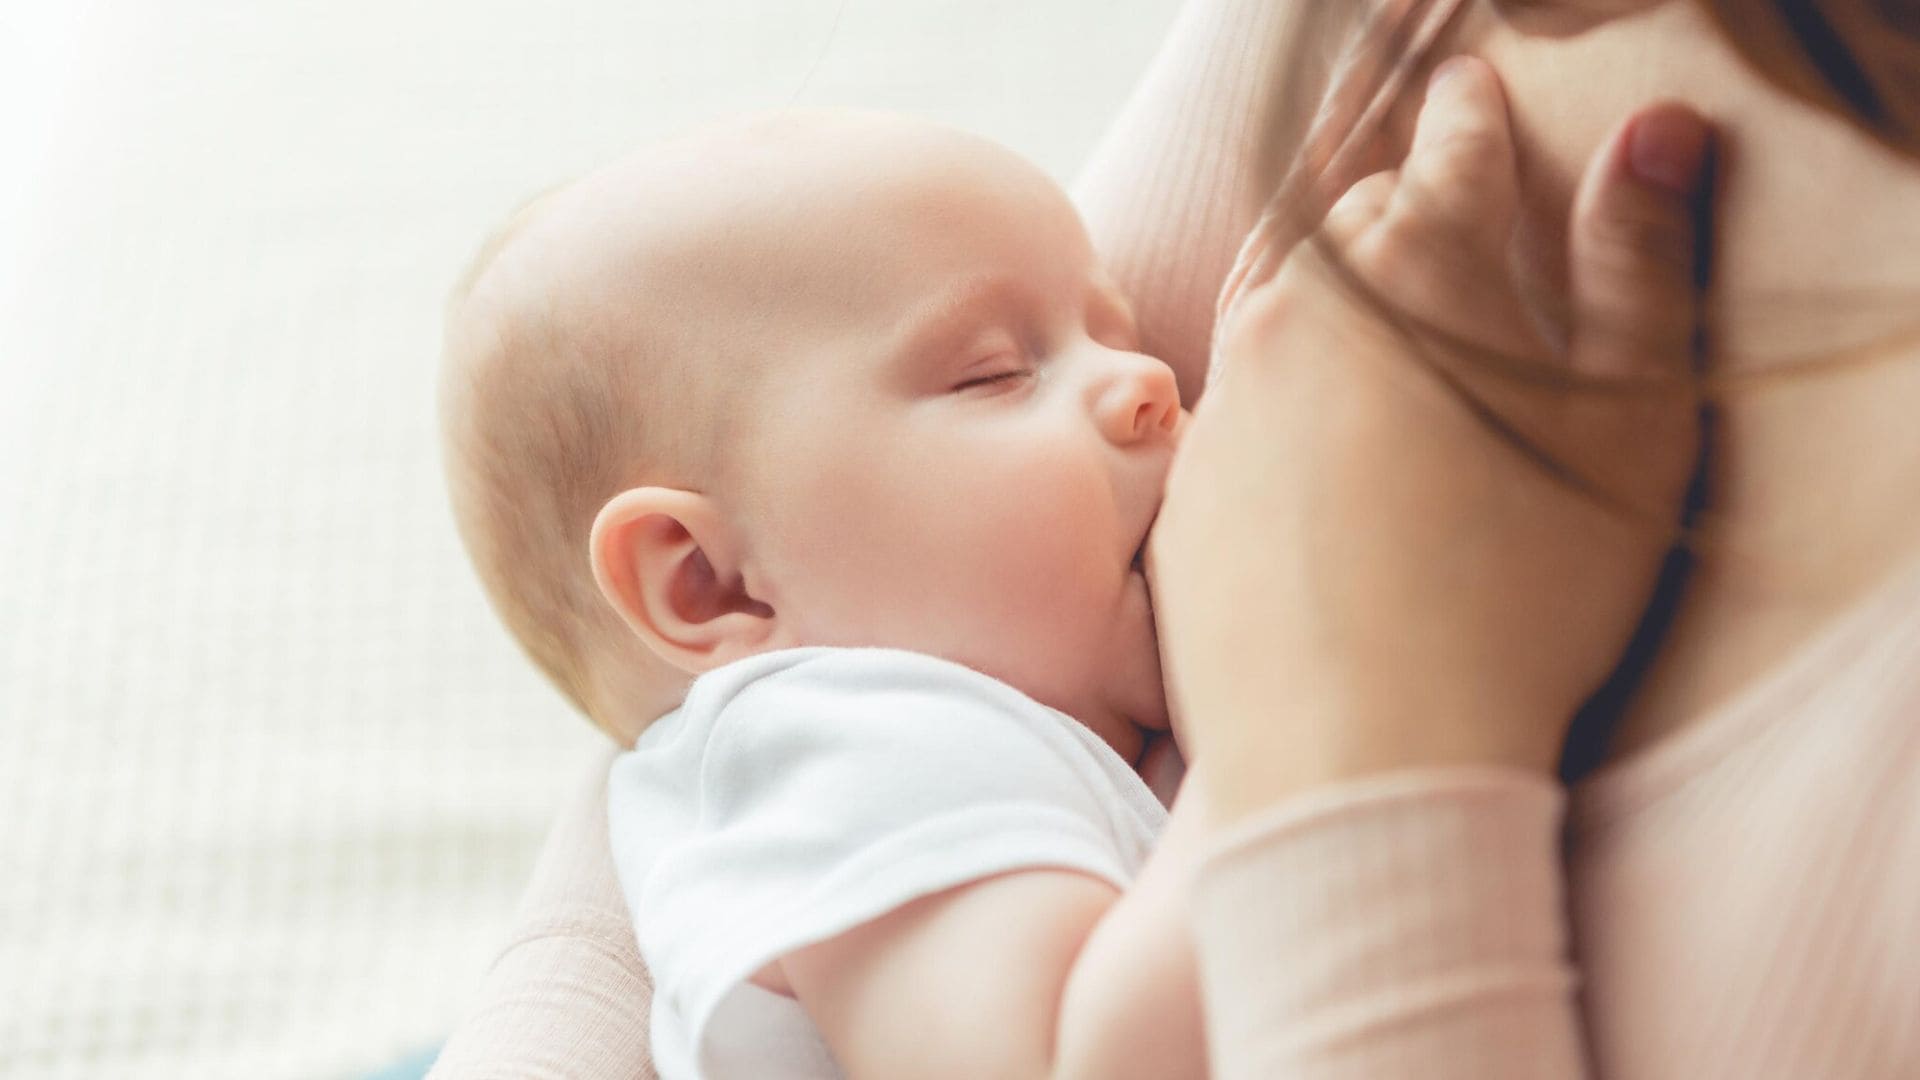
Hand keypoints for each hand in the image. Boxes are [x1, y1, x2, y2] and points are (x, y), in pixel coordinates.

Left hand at [1148, 57, 1713, 820]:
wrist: (1359, 755)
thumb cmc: (1524, 600)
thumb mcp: (1634, 430)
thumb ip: (1641, 268)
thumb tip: (1653, 136)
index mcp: (1420, 270)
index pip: (1455, 148)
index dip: (1477, 120)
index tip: (1476, 104)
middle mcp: (1299, 309)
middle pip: (1357, 221)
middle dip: (1406, 212)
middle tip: (1445, 227)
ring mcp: (1227, 396)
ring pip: (1282, 302)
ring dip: (1332, 295)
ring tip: (1376, 322)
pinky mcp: (1186, 481)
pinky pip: (1236, 403)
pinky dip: (1281, 397)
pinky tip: (1321, 448)